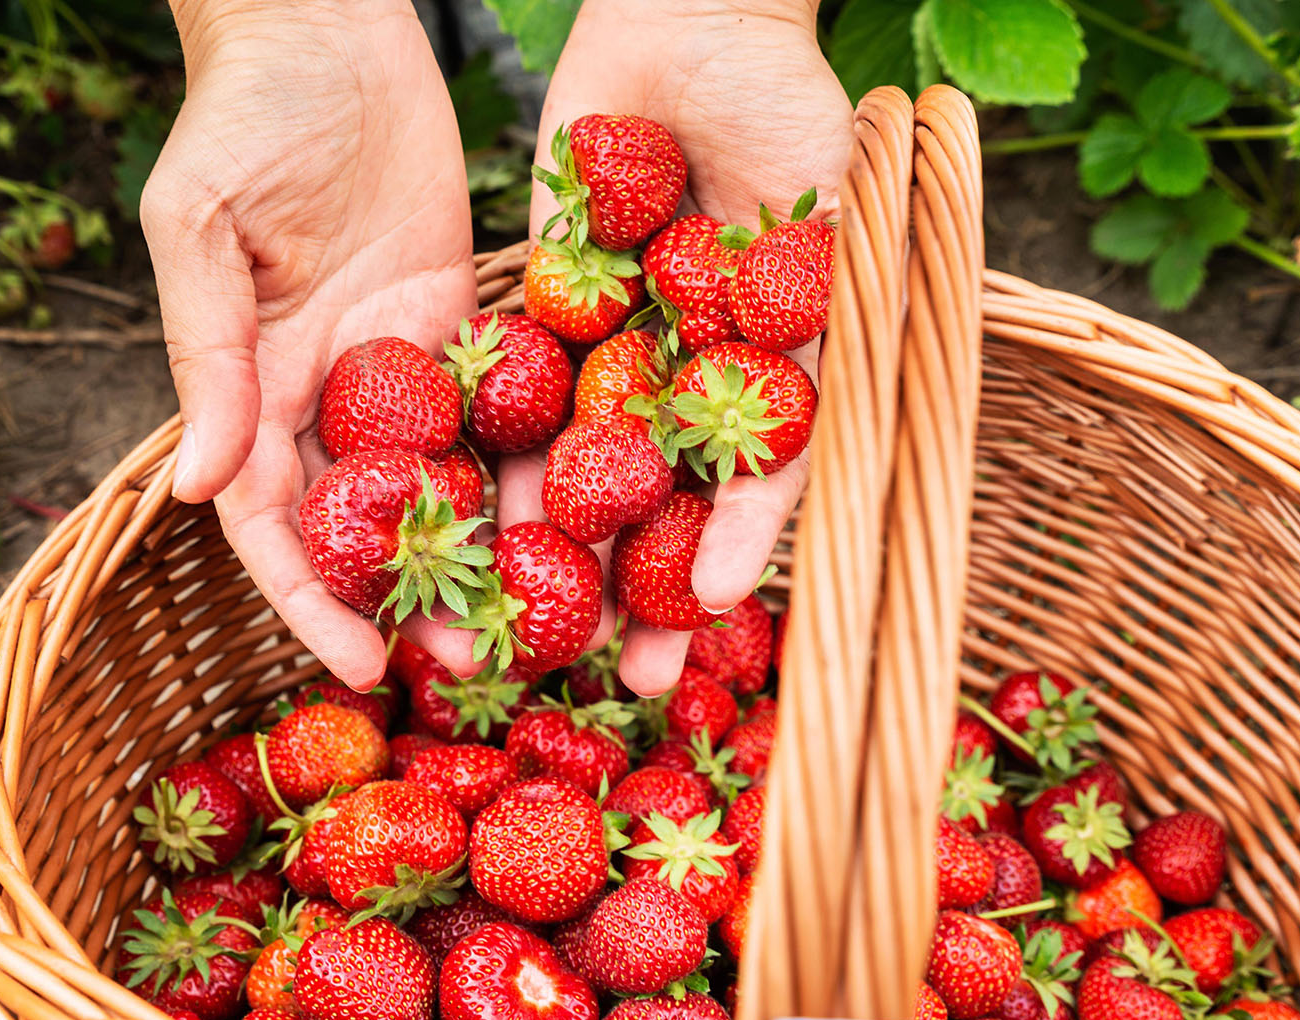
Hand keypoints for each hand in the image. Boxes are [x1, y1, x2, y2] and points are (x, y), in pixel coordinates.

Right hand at [142, 0, 479, 689]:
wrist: (330, 25)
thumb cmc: (241, 115)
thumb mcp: (202, 232)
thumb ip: (208, 358)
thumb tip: (189, 489)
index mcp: (256, 383)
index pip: (275, 518)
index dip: (310, 597)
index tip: (356, 664)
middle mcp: (333, 390)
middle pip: (371, 521)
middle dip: (411, 597)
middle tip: (470, 664)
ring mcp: (407, 362)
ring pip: (446, 480)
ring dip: (486, 551)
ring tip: (544, 619)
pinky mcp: (473, 319)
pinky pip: (505, 405)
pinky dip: (537, 463)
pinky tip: (586, 518)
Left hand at [512, 0, 853, 695]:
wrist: (690, 18)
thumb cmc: (787, 114)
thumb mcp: (828, 235)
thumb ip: (813, 348)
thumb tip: (793, 476)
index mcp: (768, 372)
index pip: (751, 489)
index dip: (729, 557)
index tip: (708, 620)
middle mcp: (691, 375)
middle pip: (664, 503)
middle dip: (644, 589)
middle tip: (627, 674)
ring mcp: (617, 347)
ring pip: (583, 468)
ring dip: (561, 551)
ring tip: (530, 633)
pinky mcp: (546, 305)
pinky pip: (517, 392)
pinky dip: (496, 452)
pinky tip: (471, 518)